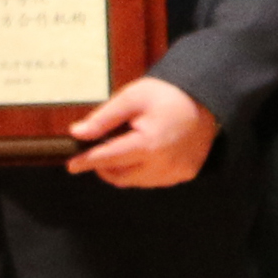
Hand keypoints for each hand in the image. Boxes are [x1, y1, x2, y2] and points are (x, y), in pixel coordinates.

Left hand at [67, 76, 218, 188]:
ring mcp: (176, 173)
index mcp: (149, 144)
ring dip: (123, 169)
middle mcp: (164, 164)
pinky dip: (142, 171)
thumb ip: (103, 118)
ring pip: (136, 181)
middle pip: (120, 176)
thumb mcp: (132, 97)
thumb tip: (78, 133)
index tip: (71, 165)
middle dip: (104, 166)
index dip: (87, 162)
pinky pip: (154, 180)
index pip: (109, 159)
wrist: (206, 101)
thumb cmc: (167, 96)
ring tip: (126, 146)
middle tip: (100, 148)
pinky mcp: (185, 174)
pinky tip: (145, 152)